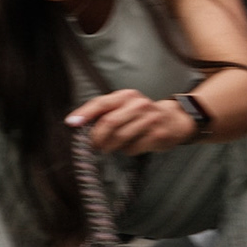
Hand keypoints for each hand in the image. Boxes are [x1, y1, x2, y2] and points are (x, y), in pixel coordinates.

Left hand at [66, 89, 196, 155]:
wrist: (175, 120)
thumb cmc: (141, 115)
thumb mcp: (124, 106)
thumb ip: (103, 111)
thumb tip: (76, 123)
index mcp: (126, 96)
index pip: (101, 103)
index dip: (84, 113)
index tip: (71, 123)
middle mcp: (139, 105)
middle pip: (109, 122)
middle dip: (97, 137)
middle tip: (93, 145)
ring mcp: (150, 119)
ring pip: (120, 137)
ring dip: (110, 146)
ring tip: (109, 147)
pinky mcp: (157, 135)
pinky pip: (132, 148)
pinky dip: (126, 150)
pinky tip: (129, 146)